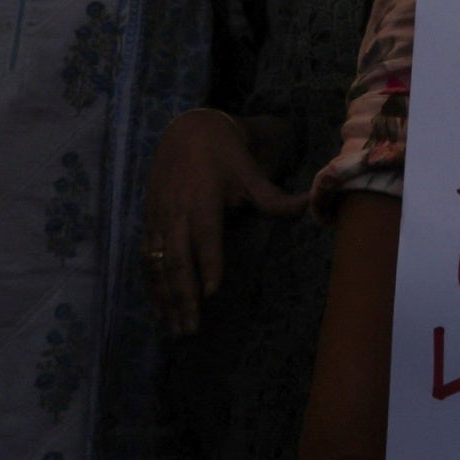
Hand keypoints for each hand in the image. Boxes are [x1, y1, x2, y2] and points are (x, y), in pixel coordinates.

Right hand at [142, 106, 305, 336]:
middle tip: (191, 328)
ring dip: (165, 298)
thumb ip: (276, 199)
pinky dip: (152, 285)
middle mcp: (176, 212)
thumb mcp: (251, 174)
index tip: (212, 292)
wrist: (186, 131)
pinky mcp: (148, 221)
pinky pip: (147, 259)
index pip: (206, 238)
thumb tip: (312, 205)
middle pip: (177, 260)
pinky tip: (160, 307)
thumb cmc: (225, 155)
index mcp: (203, 201)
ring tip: (175, 327)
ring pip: (158, 265)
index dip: (209, 264)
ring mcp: (159, 218)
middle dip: (184, 296)